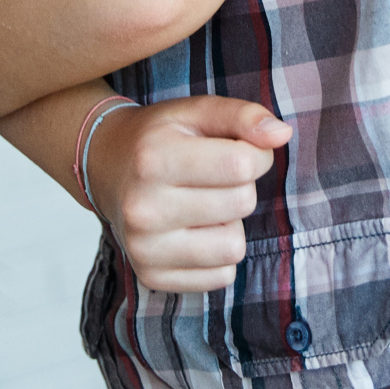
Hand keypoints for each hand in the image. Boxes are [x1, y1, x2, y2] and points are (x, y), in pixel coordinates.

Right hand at [88, 97, 293, 293]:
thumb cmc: (161, 138)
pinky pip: (221, 277)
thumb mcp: (197, 111)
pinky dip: (218, 255)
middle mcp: (143, 208)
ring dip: (230, 224)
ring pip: (234, 247)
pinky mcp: (151, 277)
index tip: (238, 149)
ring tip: (203, 205)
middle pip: (242, 204)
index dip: (256, 154)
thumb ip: (244, 115)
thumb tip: (282, 134)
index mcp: (154, 158)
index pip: (242, 165)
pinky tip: (194, 231)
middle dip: (241, 187)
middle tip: (212, 178)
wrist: (107, 169)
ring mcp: (144, 248)